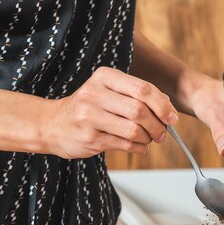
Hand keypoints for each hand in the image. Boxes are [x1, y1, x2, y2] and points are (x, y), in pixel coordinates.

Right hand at [45, 67, 177, 158]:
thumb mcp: (108, 90)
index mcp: (104, 77)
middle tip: (162, 132)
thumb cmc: (87, 107)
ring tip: (149, 139)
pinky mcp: (90, 138)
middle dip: (158, 124)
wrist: (51, 124)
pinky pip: (124, 144)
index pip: (143, 89)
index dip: (163, 105)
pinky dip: (138, 147)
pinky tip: (140, 146)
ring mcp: (90, 117)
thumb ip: (136, 95)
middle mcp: (95, 94)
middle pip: (140, 110)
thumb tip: (168, 107)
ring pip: (134, 129)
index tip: (172, 117)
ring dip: (148, 138)